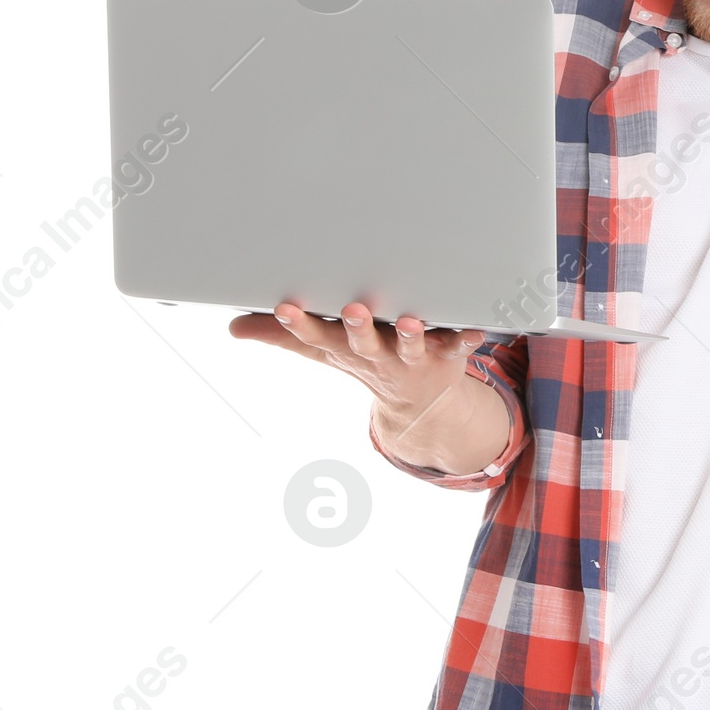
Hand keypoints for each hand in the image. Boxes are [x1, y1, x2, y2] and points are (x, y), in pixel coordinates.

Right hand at [230, 300, 486, 438]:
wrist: (420, 403)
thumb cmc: (367, 359)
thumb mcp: (323, 349)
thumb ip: (282, 335)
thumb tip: (234, 327)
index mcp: (344, 349)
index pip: (316, 337)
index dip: (299, 324)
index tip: (286, 305)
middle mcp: (377, 355)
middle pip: (364, 343)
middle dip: (358, 328)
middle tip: (353, 309)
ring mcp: (413, 358)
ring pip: (411, 347)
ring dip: (412, 336)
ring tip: (413, 321)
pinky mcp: (447, 356)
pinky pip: (459, 347)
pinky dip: (467, 340)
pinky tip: (475, 330)